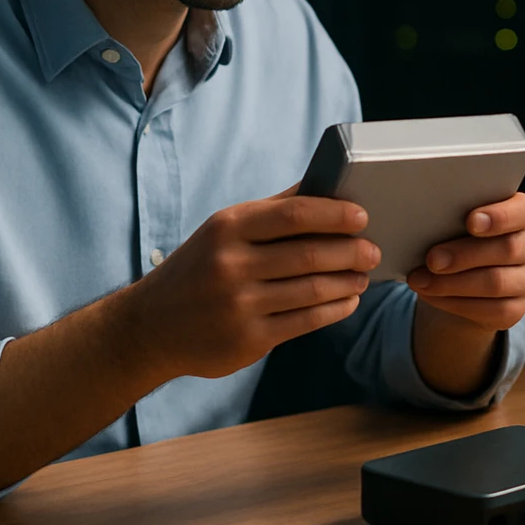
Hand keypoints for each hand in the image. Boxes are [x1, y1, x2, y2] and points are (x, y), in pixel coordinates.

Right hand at [124, 185, 377, 380]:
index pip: (295, 213)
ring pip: (313, 289)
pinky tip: (348, 300)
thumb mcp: (222, 230)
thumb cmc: (198, 268)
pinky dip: (335, 309)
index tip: (363, 216)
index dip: (335, 214)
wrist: (150, 327)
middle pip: (310, 253)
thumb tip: (324, 186)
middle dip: (351, 251)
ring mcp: (240, 304)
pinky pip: (306, 321)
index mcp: (228, 227)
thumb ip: (271, 210)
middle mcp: (232, 264)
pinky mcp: (248, 339)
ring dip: (348, 281)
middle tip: (373, 250)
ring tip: (364, 276)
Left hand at [405, 192, 524, 331]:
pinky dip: (454, 303)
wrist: (453, 283)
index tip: (471, 221)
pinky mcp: (515, 309)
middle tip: (432, 259)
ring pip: (496, 282)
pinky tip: (430, 295)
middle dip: (465, 254)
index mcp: (517, 215)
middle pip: (508, 249)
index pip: (524, 210)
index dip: (500, 216)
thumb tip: (424, 219)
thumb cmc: (450, 240)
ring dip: (453, 283)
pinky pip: (490, 310)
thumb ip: (447, 218)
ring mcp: (524, 280)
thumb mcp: (448, 225)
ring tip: (420, 280)